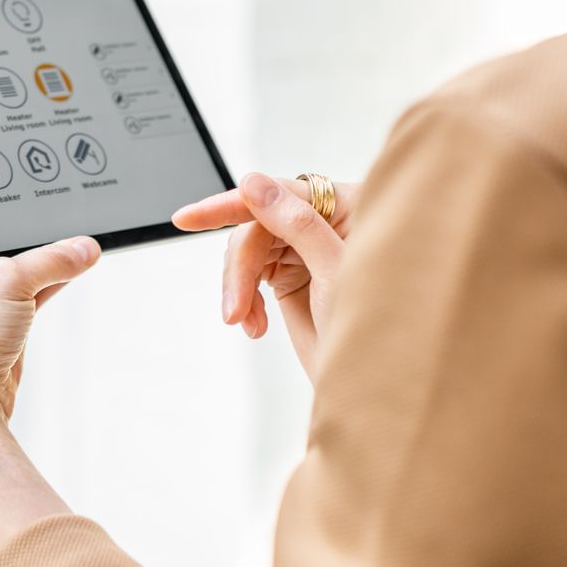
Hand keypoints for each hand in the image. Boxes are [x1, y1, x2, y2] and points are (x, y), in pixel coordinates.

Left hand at [0, 237, 100, 565]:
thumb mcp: (8, 282)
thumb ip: (49, 260)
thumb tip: (81, 249)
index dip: (9, 215)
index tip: (42, 203)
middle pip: (1, 250)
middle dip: (32, 240)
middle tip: (64, 223)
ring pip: (18, 275)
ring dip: (46, 265)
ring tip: (74, 250)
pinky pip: (29, 299)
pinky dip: (49, 286)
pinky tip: (68, 272)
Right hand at [173, 173, 357, 377]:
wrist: (376, 383)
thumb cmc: (380, 327)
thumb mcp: (337, 270)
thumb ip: (298, 223)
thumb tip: (254, 183)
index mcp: (346, 207)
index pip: (276, 193)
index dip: (228, 204)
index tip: (187, 218)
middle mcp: (323, 221)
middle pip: (255, 226)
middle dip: (239, 269)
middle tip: (233, 309)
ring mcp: (304, 248)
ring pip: (247, 251)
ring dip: (238, 287)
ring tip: (245, 322)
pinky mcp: (290, 274)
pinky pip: (250, 273)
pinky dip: (244, 299)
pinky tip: (254, 324)